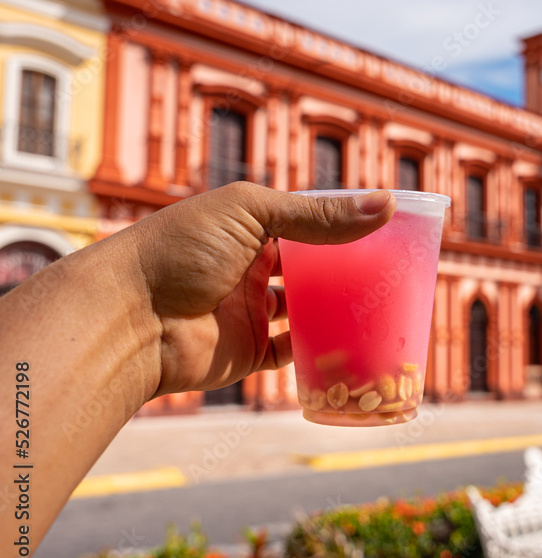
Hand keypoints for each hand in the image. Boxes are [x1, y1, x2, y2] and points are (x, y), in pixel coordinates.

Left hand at [121, 182, 394, 398]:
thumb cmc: (180, 251)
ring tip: (385, 307)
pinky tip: (354, 343)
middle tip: (395, 271)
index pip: (308, 221)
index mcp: (249, 227)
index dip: (345, 223)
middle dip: (349, 270)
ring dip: (340, 310)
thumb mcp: (251, 214)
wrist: (130, 319)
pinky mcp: (250, 352)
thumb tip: (385, 206)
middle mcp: (251, 267)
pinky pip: (296, 352)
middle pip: (312, 268)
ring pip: (308, 310)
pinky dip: (323, 349)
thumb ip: (318, 215)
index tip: (389, 228)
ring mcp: (251, 311)